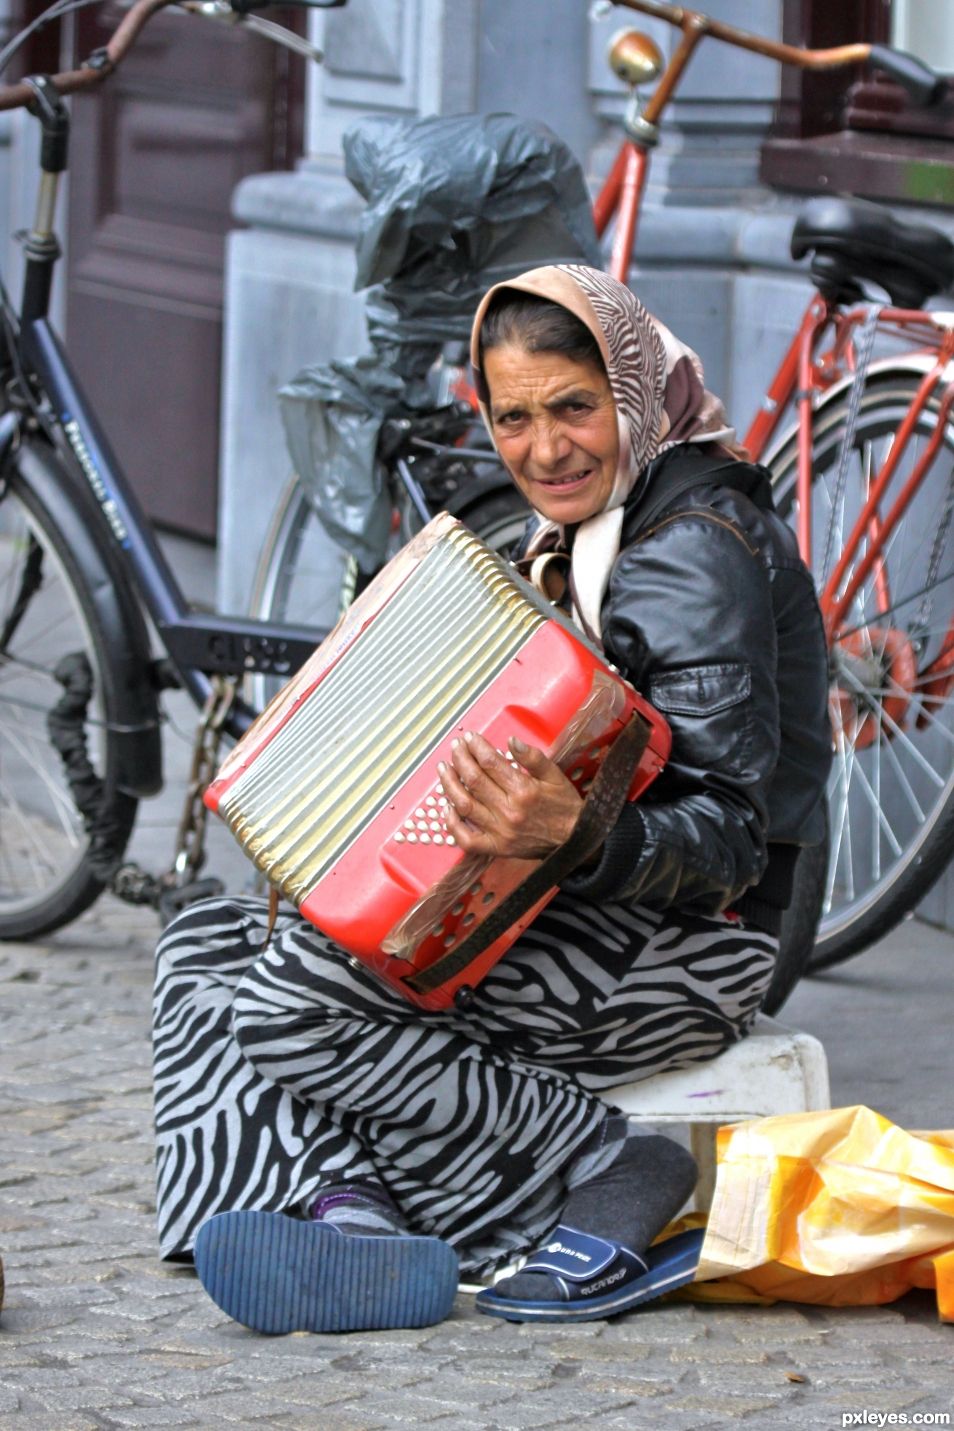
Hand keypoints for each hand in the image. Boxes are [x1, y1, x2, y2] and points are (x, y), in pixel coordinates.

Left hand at [438, 731, 582, 860]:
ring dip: (449, 785)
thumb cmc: (564, 807)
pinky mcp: (496, 848)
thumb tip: (511, 740)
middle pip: (473, 780)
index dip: (476, 747)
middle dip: (460, 759)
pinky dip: (452, 824)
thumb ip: (533, 757)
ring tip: (444, 769)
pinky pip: (466, 839)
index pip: (490, 762)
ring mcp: (500, 832)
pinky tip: (447, 807)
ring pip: (464, 805)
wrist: (574, 841)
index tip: (470, 738)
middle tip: (455, 747)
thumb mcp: (555, 776)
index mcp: (524, 790)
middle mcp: (509, 811)